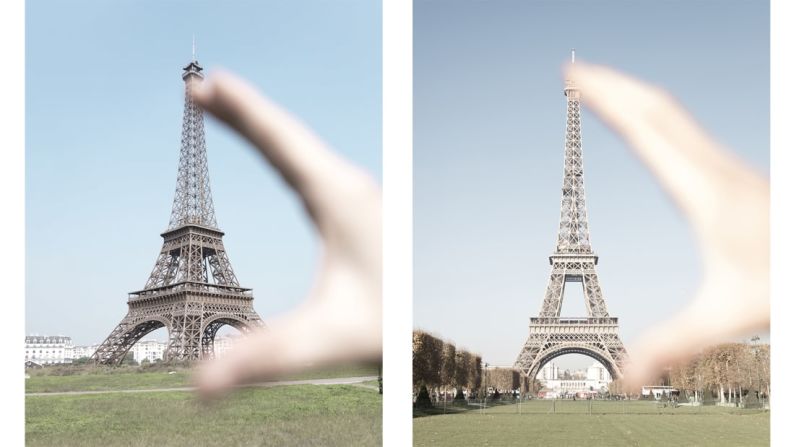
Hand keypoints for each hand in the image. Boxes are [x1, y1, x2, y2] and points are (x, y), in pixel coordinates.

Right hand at [190, 71, 381, 397]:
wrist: (435, 320)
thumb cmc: (395, 322)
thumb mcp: (330, 336)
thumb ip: (267, 354)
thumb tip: (201, 384)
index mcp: (338, 199)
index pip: (281, 143)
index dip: (241, 113)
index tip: (205, 84)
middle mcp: (348, 188)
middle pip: (287, 138)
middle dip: (243, 113)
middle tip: (201, 88)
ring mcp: (355, 197)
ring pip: (301, 149)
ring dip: (263, 127)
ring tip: (227, 107)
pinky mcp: (356, 211)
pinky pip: (311, 166)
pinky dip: (282, 150)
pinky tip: (279, 158)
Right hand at [565, 63, 768, 390]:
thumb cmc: (785, 280)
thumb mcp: (726, 316)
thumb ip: (671, 344)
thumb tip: (621, 378)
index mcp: (704, 191)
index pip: (647, 131)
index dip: (608, 100)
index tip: (574, 77)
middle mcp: (715, 168)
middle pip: (657, 108)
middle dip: (611, 84)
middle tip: (572, 68)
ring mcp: (727, 166)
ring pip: (673, 113)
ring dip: (632, 94)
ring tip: (599, 87)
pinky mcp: (732, 173)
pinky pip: (684, 128)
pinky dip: (653, 112)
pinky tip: (646, 124)